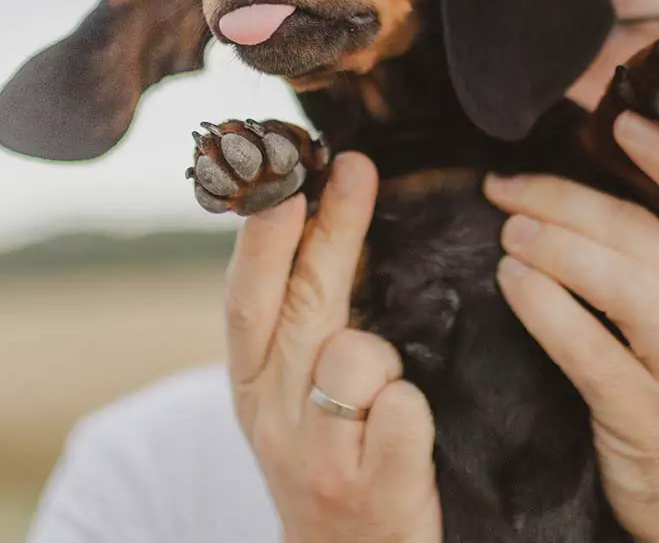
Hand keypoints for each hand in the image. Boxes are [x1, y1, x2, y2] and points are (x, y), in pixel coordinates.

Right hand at [224, 152, 440, 542]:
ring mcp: (317, 456)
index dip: (265, 234)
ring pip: (353, 356)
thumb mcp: (298, 398)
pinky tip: (408, 431)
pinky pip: (401, 411)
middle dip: (327, 229)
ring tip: (386, 395)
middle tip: (354, 167)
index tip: (290, 173)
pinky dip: (410, 409)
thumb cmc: (333, 464)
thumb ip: (307, 325)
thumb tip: (324, 220)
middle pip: (299, 306)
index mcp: (251, 386)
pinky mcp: (369, 490)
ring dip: (381, 357)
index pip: (248, 297)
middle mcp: (272, 417)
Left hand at [485, 112, 658, 542]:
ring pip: (626, 287)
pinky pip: (592, 353)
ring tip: (506, 228)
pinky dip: (547, 309)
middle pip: (649, 238)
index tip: (619, 122)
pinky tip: (512, 282)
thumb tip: (596, 177)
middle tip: (505, 183)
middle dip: (568, 199)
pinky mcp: (650, 421)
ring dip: (556, 246)